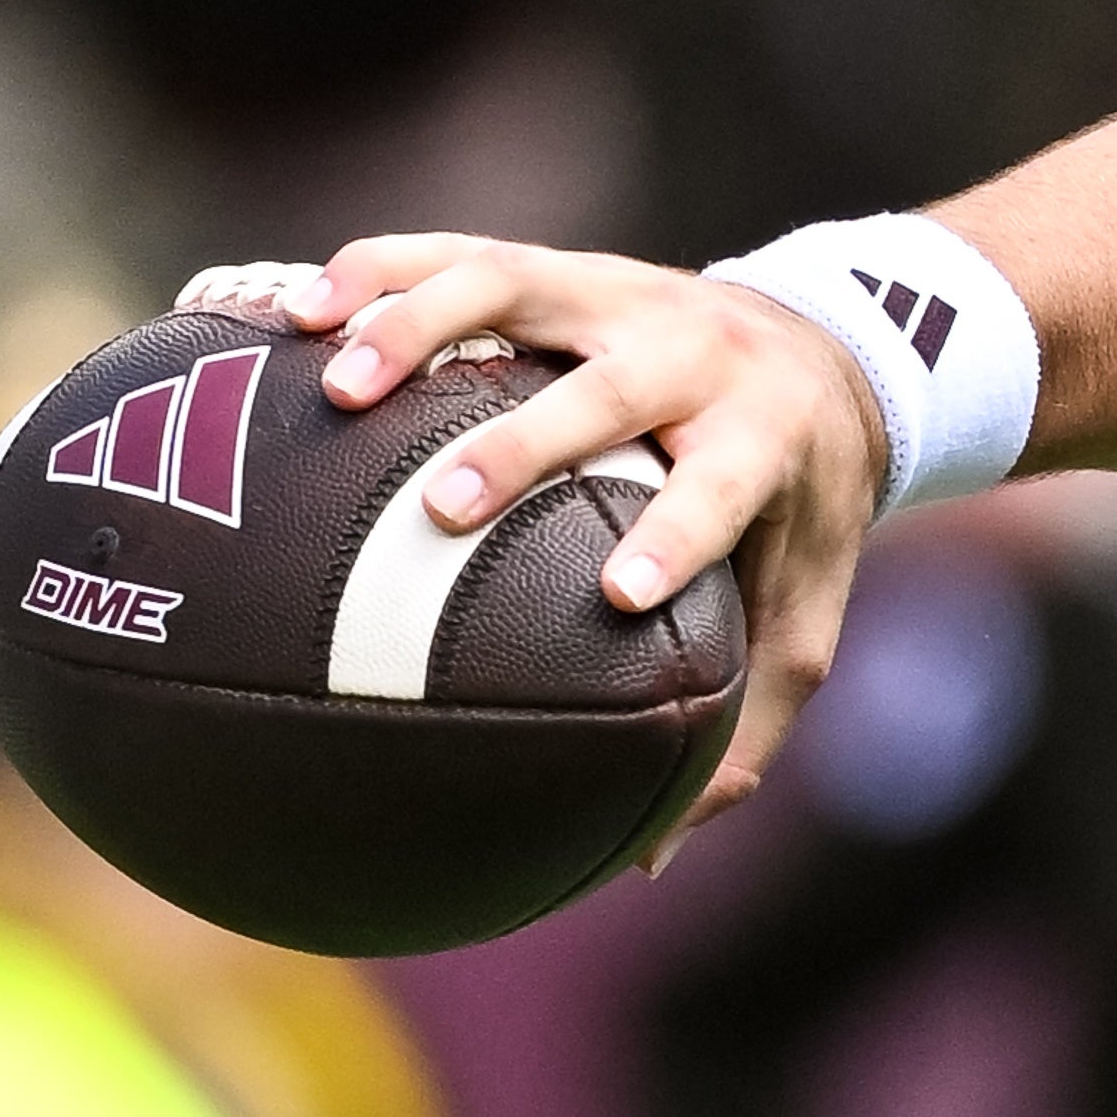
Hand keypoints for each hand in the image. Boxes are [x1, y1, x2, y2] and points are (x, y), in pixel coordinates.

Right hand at [258, 238, 895, 834]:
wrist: (829, 348)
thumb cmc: (797, 516)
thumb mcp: (799, 618)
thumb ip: (740, 728)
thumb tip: (647, 861)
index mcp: (763, 441)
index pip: (724, 487)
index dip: (679, 533)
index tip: (619, 592)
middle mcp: (691, 356)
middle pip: (607, 391)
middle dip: (526, 443)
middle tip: (440, 508)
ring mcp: (617, 296)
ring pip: (513, 288)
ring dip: (420, 328)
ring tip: (330, 383)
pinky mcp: (558, 268)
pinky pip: (455, 255)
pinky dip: (374, 274)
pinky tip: (287, 311)